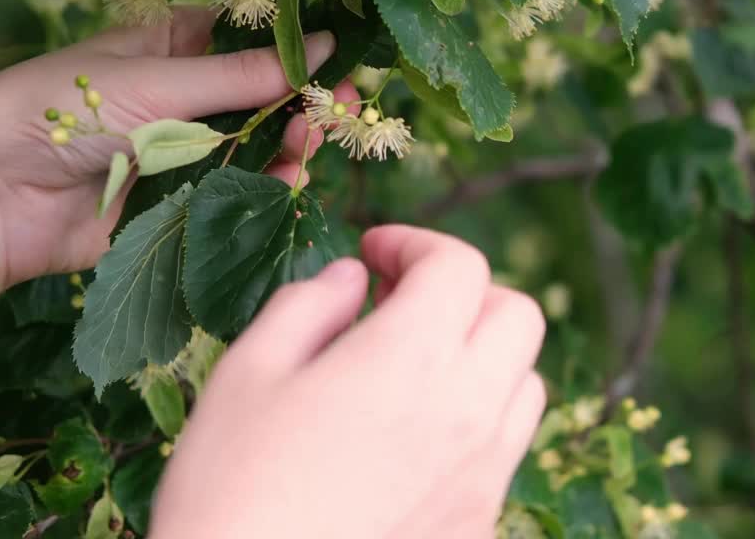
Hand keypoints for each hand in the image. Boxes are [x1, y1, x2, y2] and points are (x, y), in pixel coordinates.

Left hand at [0, 9, 355, 411]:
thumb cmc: (64, 110)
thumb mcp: (160, 80)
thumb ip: (246, 75)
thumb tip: (327, 46)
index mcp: (170, 46)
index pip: (247, 36)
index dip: (296, 43)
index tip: (342, 50)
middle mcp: (183, 95)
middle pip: (263, 93)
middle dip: (303, 98)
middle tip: (339, 104)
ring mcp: (184, 150)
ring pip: (258, 144)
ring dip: (291, 141)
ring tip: (309, 139)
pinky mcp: (182, 202)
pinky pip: (238, 191)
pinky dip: (267, 185)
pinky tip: (287, 176)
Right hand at [150, 225, 546, 538]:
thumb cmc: (230, 487)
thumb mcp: (247, 374)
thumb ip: (308, 306)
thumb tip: (352, 277)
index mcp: (411, 358)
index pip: (459, 266)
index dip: (416, 243)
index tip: (373, 253)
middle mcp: (467, 410)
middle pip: (518, 315)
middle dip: (466, 291)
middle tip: (401, 302)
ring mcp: (482, 473)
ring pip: (525, 383)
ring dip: (484, 354)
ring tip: (417, 367)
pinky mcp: (479, 523)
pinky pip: (507, 450)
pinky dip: (479, 418)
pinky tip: (417, 436)